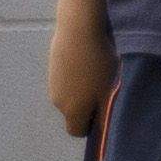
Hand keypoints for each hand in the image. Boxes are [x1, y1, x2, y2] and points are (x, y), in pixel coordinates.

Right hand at [46, 15, 115, 140]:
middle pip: (73, 113)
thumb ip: (105, 114)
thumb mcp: (108, 90)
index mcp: (72, 110)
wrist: (79, 28)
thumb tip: (103, 132)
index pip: (77, 131)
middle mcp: (57, 101)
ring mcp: (52, 83)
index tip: (103, 112)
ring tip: (96, 72)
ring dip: (82, 90)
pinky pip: (66, 80)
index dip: (91, 126)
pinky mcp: (52, 67)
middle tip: (104, 89)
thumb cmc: (99, 62)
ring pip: (70, 96)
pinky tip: (87, 61)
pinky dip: (76, 77)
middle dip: (88, 107)